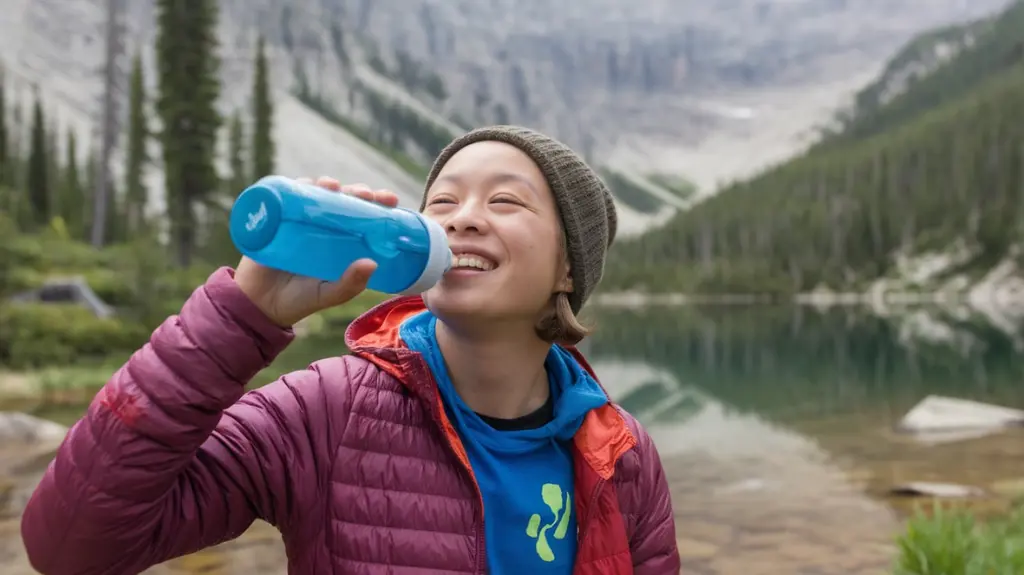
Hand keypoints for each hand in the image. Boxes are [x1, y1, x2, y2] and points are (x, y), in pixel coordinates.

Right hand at [234, 176, 400, 326]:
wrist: (258, 305)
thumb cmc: (299, 300)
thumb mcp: (329, 294)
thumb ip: (350, 284)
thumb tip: (372, 264)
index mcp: (341, 242)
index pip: (363, 218)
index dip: (377, 206)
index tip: (390, 200)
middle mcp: (323, 228)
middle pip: (343, 201)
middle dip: (356, 191)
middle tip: (365, 194)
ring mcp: (299, 222)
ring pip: (316, 194)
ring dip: (328, 185)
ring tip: (334, 187)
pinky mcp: (276, 219)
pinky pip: (286, 196)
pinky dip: (296, 186)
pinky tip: (306, 184)